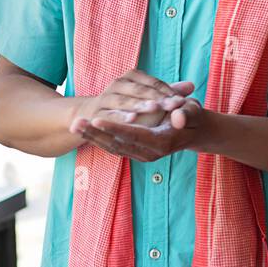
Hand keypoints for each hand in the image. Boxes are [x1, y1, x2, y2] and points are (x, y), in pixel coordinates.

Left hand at [71, 77, 205, 162]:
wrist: (193, 132)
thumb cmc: (192, 116)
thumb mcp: (193, 112)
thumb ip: (187, 113)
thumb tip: (179, 117)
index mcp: (162, 142)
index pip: (134, 135)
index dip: (115, 128)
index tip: (96, 120)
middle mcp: (150, 153)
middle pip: (118, 144)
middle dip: (95, 134)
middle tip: (75, 123)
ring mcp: (141, 155)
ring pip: (113, 148)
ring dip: (92, 138)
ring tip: (74, 126)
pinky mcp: (135, 153)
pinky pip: (114, 148)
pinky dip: (98, 140)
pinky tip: (84, 131)